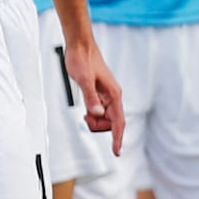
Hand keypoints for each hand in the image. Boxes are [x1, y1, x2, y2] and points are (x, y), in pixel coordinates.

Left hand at [64, 39, 125, 155]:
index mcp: (113, 94)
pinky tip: (86, 107)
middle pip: (111, 123)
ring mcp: (107, 95)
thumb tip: (97, 115)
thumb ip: (90, 98)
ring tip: (85, 110)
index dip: (118, 138)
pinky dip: (92, 113)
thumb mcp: (83, 80)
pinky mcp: (100, 93)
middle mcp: (113, 96)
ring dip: (95, 119)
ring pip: (105, 118)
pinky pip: (99, 111)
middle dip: (99, 125)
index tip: (117, 153)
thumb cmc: (81, 59)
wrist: (79, 45)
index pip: (118, 122)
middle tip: (86, 116)